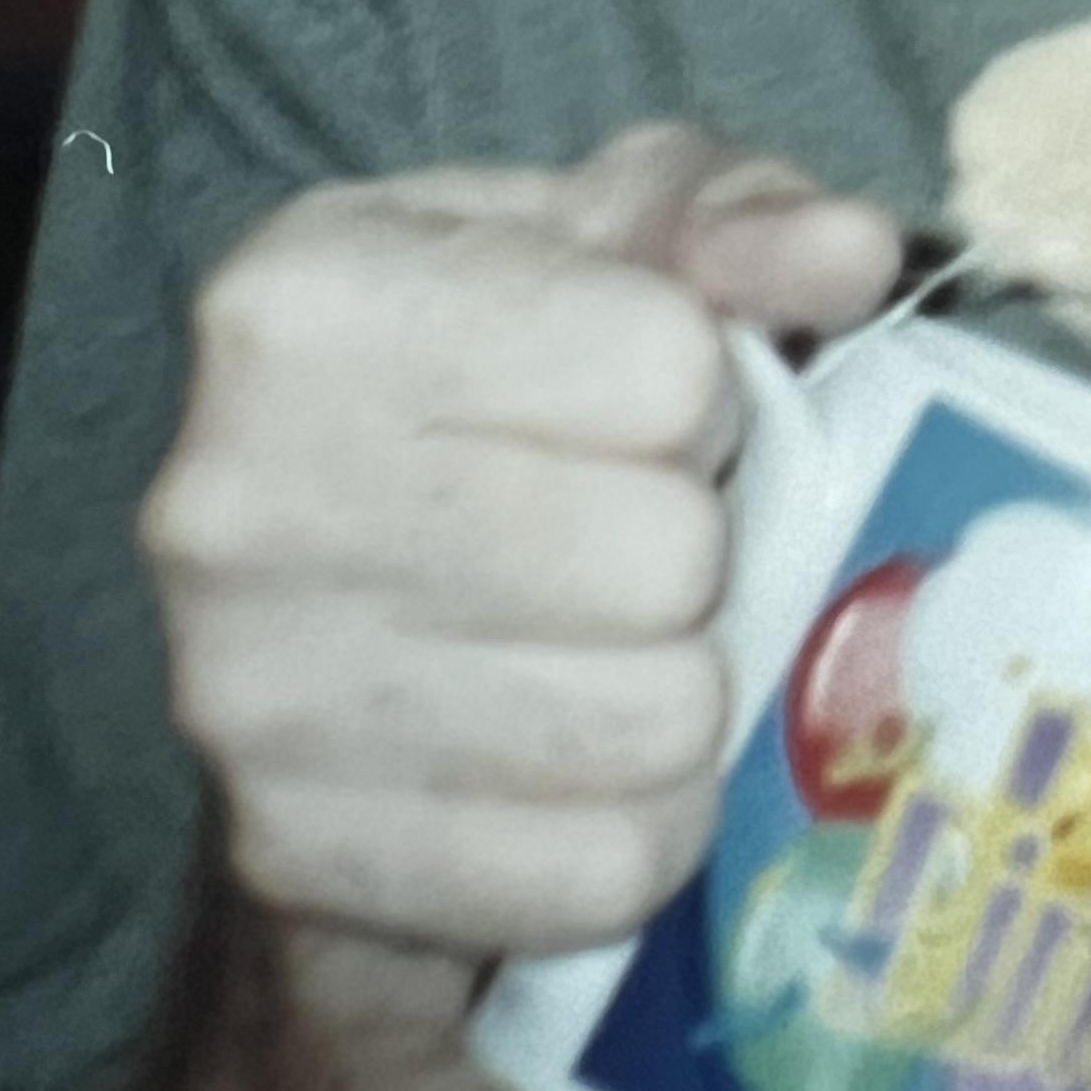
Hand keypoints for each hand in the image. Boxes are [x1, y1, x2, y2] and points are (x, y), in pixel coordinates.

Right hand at [146, 124, 902, 962]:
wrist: (309, 613)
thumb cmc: (486, 384)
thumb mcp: (598, 245)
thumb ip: (732, 220)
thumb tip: (852, 250)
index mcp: (305, 301)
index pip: (669, 369)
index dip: (701, 392)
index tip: (641, 410)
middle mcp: (238, 498)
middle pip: (667, 557)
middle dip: (694, 547)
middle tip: (634, 541)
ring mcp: (250, 697)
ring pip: (655, 724)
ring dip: (679, 691)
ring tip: (612, 642)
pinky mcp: (298, 859)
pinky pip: (606, 870)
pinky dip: (637, 826)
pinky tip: (575, 759)